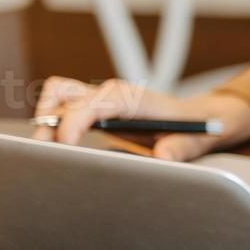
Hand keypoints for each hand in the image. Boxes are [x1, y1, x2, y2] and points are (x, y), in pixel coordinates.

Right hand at [31, 78, 249, 161]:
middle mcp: (116, 94)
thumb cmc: (200, 128)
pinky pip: (64, 105)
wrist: (205, 118)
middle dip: (51, 121)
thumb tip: (163, 156)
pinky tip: (56, 147)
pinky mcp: (97, 108)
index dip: (78, 118)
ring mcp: (104, 99)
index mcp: (139, 99)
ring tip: (45, 150)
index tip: (68, 145)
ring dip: (46, 117)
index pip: (100, 100)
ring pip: (59, 93)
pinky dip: (51, 121)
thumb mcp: (199, 140)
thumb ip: (183, 148)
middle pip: (67, 93)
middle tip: (47, 154)